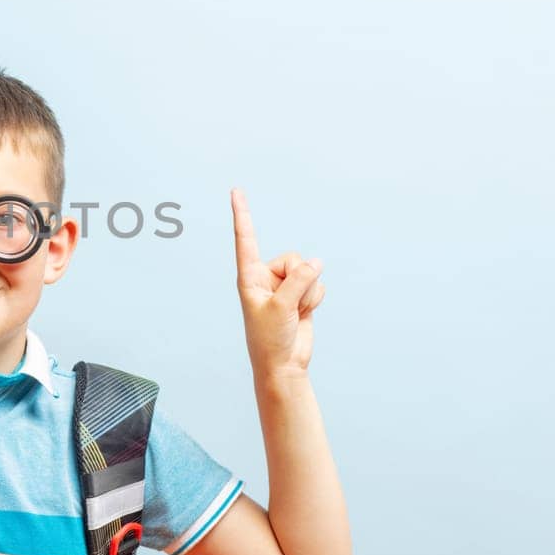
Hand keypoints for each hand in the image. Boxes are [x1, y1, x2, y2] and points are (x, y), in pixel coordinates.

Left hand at [231, 187, 324, 379]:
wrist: (284, 364)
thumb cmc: (270, 339)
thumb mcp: (281, 307)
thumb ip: (298, 280)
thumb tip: (316, 262)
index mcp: (249, 276)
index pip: (245, 239)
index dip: (242, 214)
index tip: (235, 190)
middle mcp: (266, 276)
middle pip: (293, 258)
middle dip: (298, 280)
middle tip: (286, 305)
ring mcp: (285, 285)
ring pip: (309, 271)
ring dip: (307, 294)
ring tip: (294, 313)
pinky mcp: (301, 293)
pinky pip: (318, 284)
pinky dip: (315, 300)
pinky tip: (303, 314)